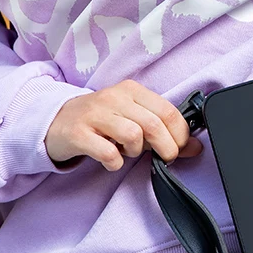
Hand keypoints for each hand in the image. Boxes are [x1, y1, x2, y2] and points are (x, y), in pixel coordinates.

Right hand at [46, 80, 202, 170]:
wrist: (55, 121)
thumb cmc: (103, 122)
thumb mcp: (135, 120)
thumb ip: (166, 132)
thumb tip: (197, 148)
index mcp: (132, 91)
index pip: (168, 110)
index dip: (181, 134)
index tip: (180, 147)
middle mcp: (114, 98)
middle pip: (153, 124)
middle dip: (166, 147)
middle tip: (163, 157)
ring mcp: (94, 114)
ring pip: (132, 135)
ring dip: (136, 151)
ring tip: (128, 152)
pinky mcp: (77, 133)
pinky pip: (107, 152)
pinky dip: (115, 162)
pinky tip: (111, 160)